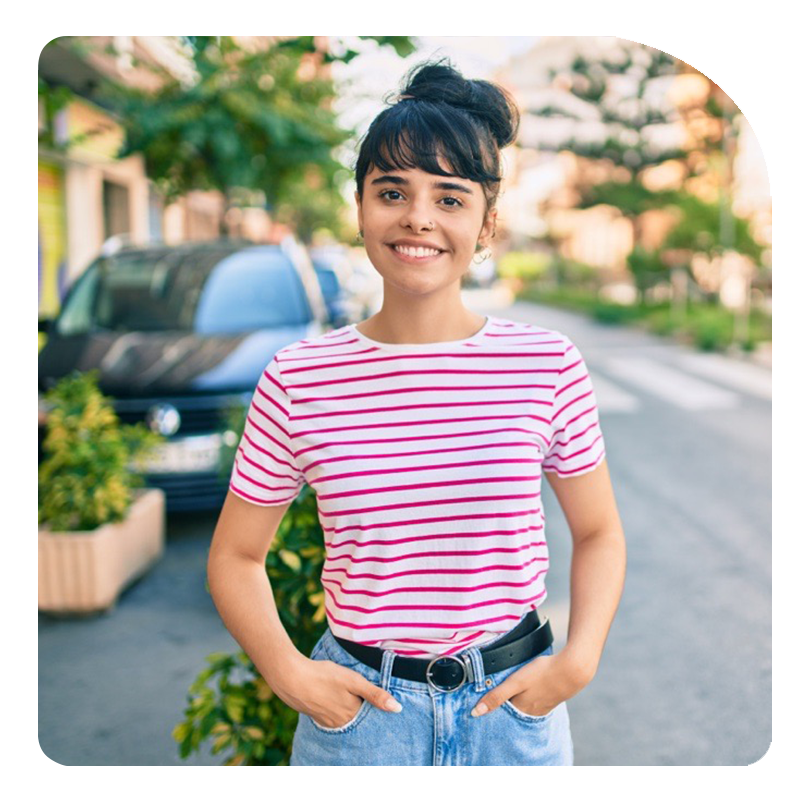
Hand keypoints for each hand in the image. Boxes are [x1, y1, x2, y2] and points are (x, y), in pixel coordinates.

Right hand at [276, 656, 402, 728]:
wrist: (291, 678)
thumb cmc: (324, 676)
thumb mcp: (353, 680)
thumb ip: (375, 694)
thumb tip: (397, 709)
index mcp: (352, 715)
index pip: (371, 715)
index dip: (376, 706)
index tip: (380, 699)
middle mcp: (340, 723)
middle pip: (358, 718)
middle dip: (364, 709)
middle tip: (364, 695)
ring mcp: (327, 721)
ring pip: (345, 717)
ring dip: (349, 708)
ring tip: (349, 695)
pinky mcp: (316, 716)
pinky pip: (333, 716)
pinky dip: (337, 708)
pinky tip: (334, 697)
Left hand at [471, 650, 590, 717]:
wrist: (572, 669)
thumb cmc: (542, 674)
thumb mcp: (516, 682)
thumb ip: (497, 696)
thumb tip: (476, 712)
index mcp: (521, 709)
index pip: (501, 713)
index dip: (490, 708)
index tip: (478, 705)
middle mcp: (531, 712)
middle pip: (512, 711)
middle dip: (501, 706)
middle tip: (490, 698)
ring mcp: (542, 706)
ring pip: (523, 706)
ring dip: (515, 702)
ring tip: (506, 694)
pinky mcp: (550, 698)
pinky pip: (535, 701)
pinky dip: (527, 698)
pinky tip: (527, 690)